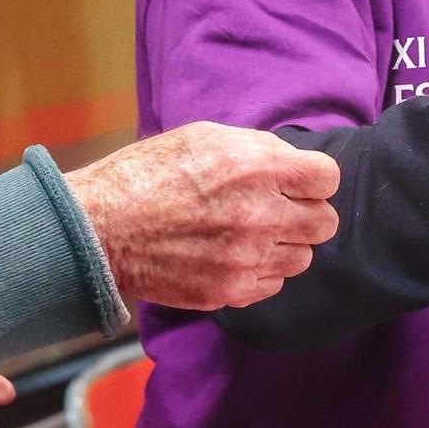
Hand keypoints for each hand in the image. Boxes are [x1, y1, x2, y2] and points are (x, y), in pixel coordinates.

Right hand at [65, 122, 340, 309]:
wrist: (101, 227)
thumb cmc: (148, 173)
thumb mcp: (204, 136)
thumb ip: (258, 148)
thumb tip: (293, 163)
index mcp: (255, 169)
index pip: (327, 178)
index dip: (313, 178)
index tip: (298, 181)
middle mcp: (259, 216)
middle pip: (324, 223)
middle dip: (306, 212)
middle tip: (280, 208)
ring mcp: (245, 259)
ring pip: (302, 258)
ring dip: (285, 244)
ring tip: (252, 233)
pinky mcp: (230, 291)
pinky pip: (273, 284)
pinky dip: (261, 271)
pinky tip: (233, 255)